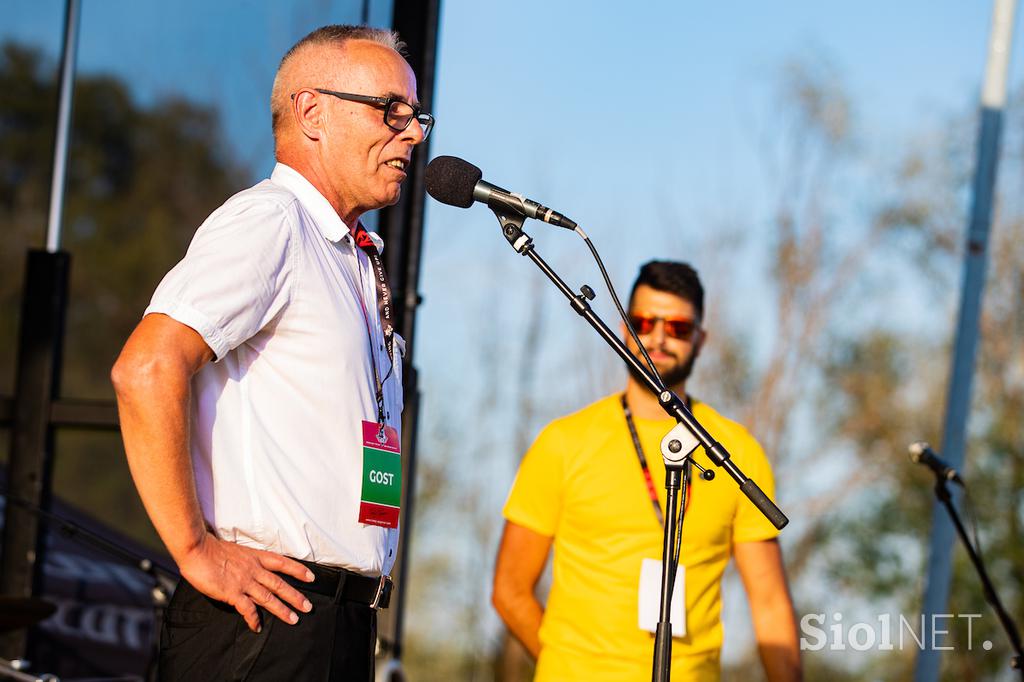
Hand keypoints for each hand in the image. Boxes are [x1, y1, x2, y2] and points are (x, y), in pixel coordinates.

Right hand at [177, 532, 314, 631]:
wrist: (198, 549)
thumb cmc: (213, 549)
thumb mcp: (238, 551)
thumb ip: (247, 561)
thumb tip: (251, 568)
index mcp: (256, 557)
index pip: (283, 563)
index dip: (298, 570)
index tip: (311, 577)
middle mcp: (254, 570)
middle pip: (279, 584)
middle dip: (295, 596)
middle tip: (308, 607)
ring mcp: (244, 582)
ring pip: (268, 598)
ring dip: (282, 610)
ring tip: (293, 619)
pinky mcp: (232, 593)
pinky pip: (247, 609)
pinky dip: (253, 619)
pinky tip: (257, 627)